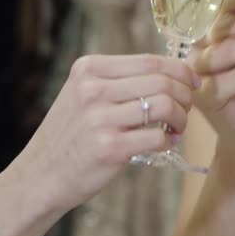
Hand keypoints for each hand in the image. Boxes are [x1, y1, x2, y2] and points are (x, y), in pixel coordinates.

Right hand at [13, 54, 198, 210]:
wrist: (41, 174)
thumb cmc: (72, 134)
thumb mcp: (83, 94)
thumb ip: (119, 81)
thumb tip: (172, 74)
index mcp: (89, 69)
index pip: (150, 60)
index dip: (180, 70)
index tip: (193, 82)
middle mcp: (93, 89)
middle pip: (162, 81)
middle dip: (185, 95)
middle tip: (187, 108)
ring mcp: (100, 119)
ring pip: (164, 106)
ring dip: (182, 118)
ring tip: (178, 127)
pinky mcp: (109, 148)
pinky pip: (157, 136)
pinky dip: (170, 140)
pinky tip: (167, 142)